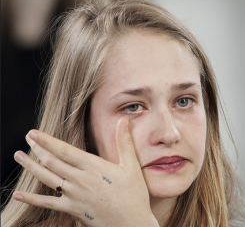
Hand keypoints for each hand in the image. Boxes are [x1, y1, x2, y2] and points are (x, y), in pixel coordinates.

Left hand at [13, 117, 158, 226]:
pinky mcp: (72, 210)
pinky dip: (32, 199)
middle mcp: (80, 180)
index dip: (47, 140)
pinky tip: (19, 194)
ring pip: (47, 178)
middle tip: (27, 138)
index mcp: (93, 166)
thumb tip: (124, 120)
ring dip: (31, 166)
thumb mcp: (131, 166)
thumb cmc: (133, 194)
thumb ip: (124, 142)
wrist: (132, 224)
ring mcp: (74, 196)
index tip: (34, 132)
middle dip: (37, 148)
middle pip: (52, 162)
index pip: (65, 150)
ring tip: (19, 156)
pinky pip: (48, 204)